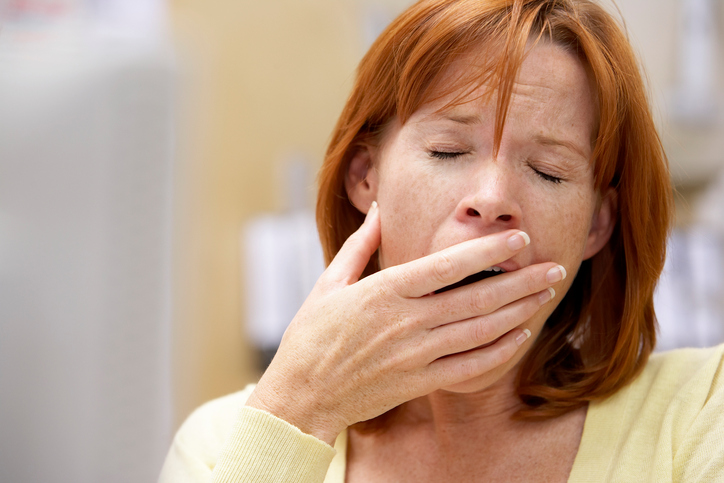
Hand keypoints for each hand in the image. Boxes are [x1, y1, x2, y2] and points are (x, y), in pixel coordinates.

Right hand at [245, 202, 563, 444]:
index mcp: (384, 291)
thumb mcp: (330, 282)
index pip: (447, 266)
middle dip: (520, 282)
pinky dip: (499, 352)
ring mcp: (415, 355)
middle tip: (555, 268)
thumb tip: (378, 209)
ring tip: (546, 296)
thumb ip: (360, 244)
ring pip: (479, 331)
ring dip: (518, 312)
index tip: (519, 240)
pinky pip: (469, 368)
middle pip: (475, 298)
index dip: (488, 251)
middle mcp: (406, 322)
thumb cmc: (311, 336)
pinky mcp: (419, 382)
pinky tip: (520, 337)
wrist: (302, 395)